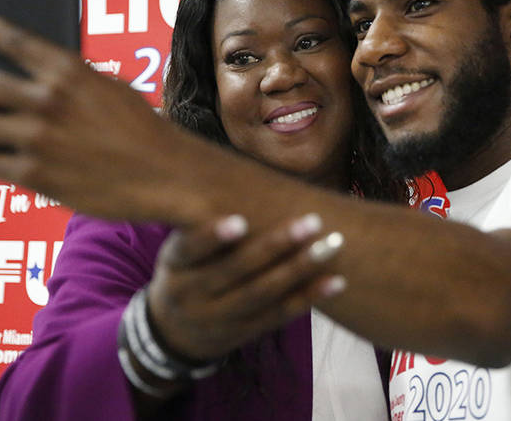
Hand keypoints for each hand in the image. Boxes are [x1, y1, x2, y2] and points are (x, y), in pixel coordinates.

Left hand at [0, 13, 218, 223]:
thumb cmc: (144, 133)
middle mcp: (48, 99)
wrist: (167, 175)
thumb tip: (34, 82)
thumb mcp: (112, 89)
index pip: (14, 41)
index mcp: (69, 72)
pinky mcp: (34, 173)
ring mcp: (38, 137)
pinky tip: (10, 165)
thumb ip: (71, 81)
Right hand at [147, 213, 345, 361]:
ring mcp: (217, 320)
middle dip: (277, 245)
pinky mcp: (242, 334)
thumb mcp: (181, 249)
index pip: (191, 250)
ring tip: (333, 245)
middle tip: (313, 221)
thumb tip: (241, 177)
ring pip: (262, 294)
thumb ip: (204, 224)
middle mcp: (191, 296)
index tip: (242, 221)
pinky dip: (309, 298)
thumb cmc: (188, 268)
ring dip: (301, 268)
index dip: (213, 236)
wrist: (174, 331)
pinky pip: (278, 316)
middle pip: (237, 271)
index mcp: (175, 267)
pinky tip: (336, 281)